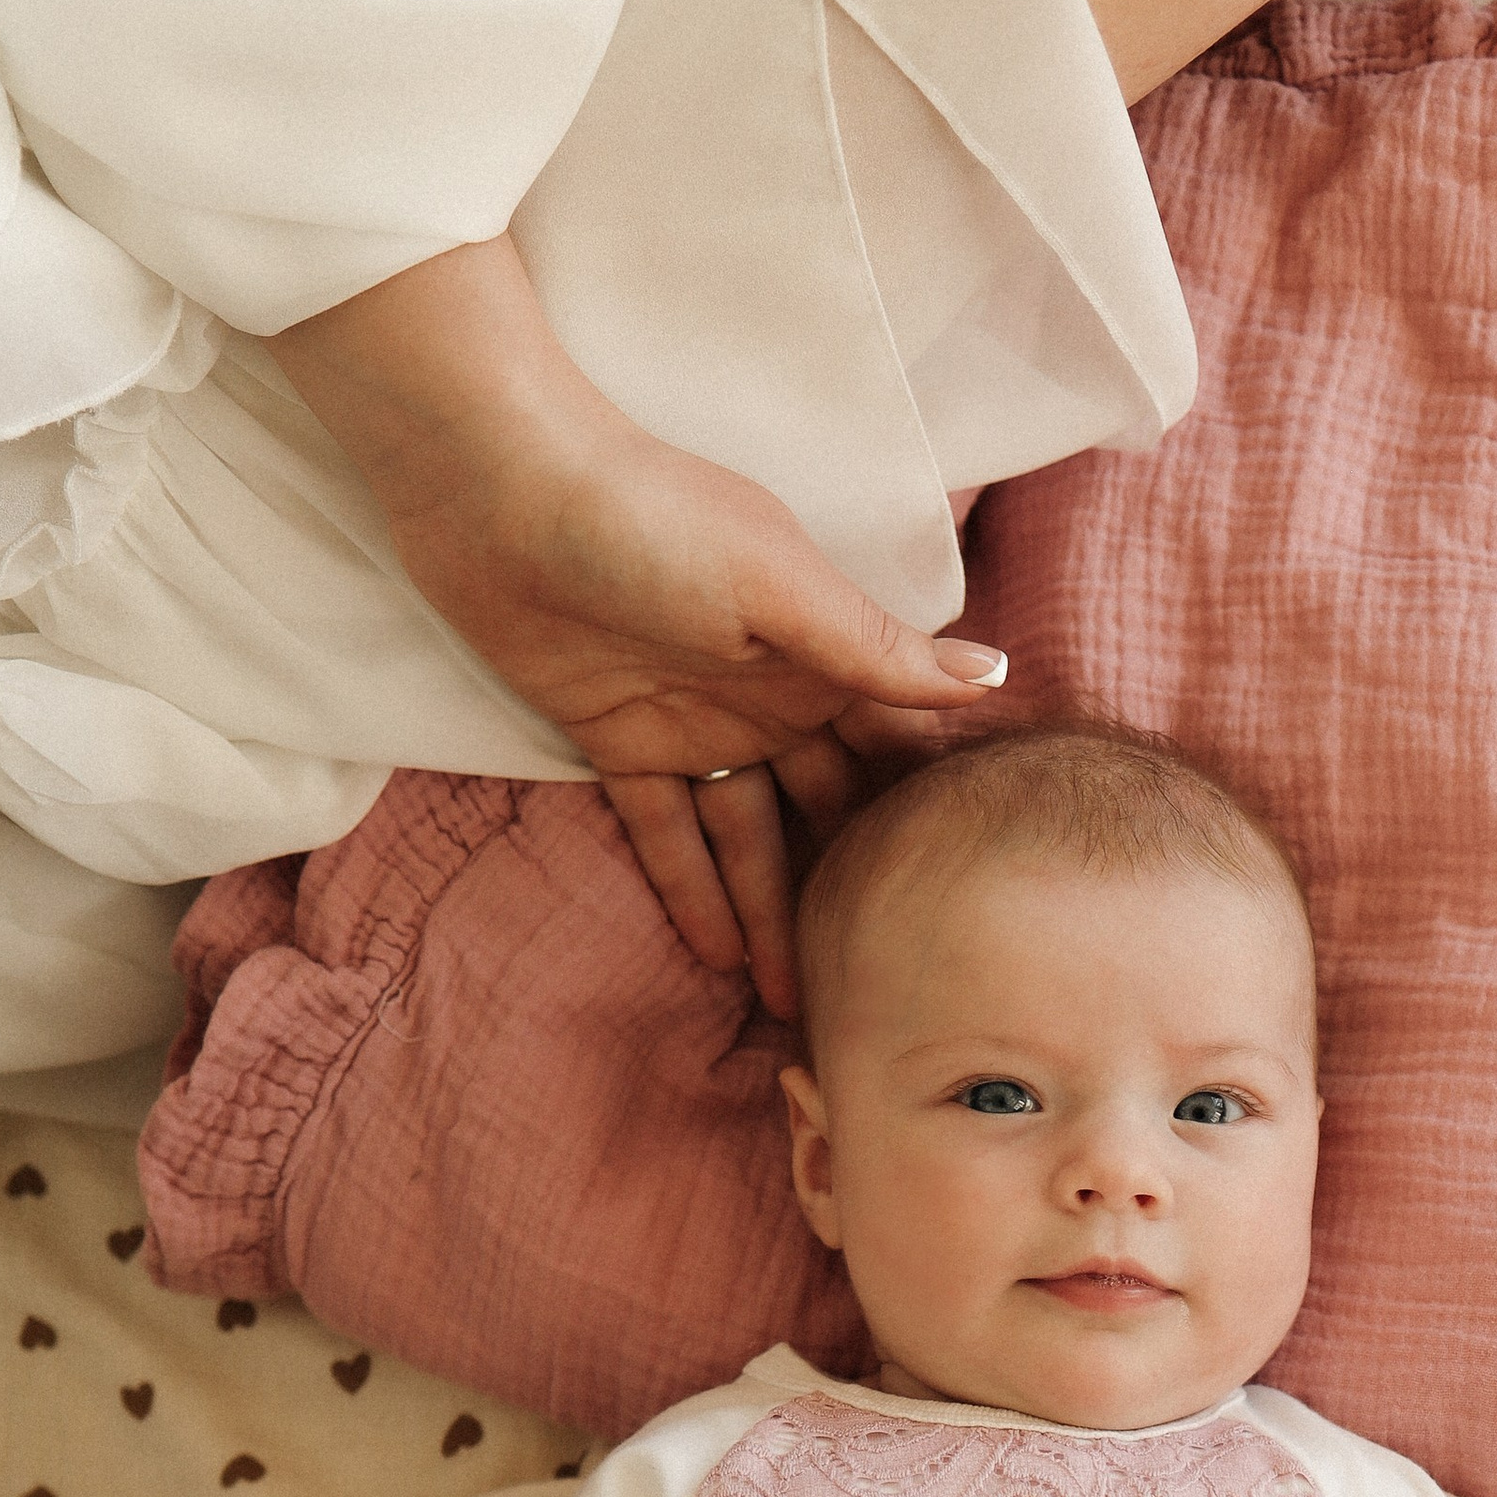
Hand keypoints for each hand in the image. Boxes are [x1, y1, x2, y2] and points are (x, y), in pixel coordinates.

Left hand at [275, 237, 1006, 1017]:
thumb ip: (874, 650)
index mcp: (823, 649)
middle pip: (830, 807)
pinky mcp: (625, 746)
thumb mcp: (780, 586)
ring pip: (752, 839)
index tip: (982, 890)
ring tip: (801, 1003)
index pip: (897, 740)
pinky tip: (722, 961)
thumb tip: (994, 679)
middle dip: (861, 884)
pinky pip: (668, 834)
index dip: (933, 809)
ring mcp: (700, 725)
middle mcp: (773, 693)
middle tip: (898, 977)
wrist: (502, 493)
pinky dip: (693, 892)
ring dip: (775, 915)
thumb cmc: (654, 517)